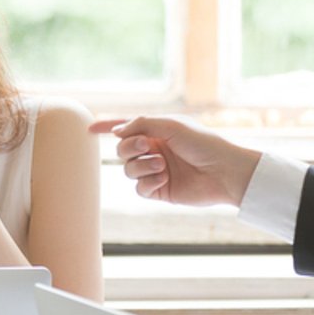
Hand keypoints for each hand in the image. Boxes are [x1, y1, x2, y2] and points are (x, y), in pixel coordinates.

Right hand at [88, 115, 260, 206]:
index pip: (127, 128)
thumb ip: (140, 124)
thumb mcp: (169, 125)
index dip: (107, 127)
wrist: (224, 172)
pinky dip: (147, 182)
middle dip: (129, 148)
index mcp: (158, 131)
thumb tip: (117, 132)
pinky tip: (163, 179)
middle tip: (145, 145)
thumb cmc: (202, 143)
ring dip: (141, 166)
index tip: (89, 128)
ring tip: (161, 165)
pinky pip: (140, 188)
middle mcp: (155, 150)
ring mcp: (157, 171)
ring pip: (128, 170)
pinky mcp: (161, 191)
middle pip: (122, 150)